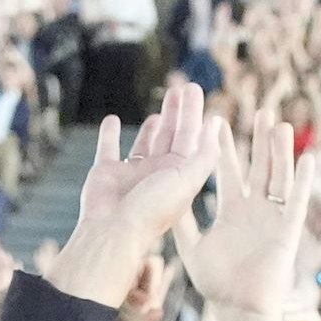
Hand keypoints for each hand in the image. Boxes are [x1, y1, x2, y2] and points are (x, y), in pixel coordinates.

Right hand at [44, 81, 215, 307]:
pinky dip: (109, 135)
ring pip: (145, 143)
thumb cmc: (152, 210)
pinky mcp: (106, 173)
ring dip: (153, 127)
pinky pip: (108, 148)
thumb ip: (203, 155)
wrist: (113, 232)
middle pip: (171, 136)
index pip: (190, 137)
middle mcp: (157, 173)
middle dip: (177, 113)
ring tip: (159, 110)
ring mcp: (131, 173)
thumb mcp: (187, 180)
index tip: (196, 90)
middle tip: (182, 88)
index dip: (193, 114)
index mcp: (178, 174)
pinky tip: (113, 120)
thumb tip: (214, 124)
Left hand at [180, 116, 306, 320]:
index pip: (228, 171)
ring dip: (279, 152)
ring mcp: (273, 218)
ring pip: (278, 177)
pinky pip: (298, 202)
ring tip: (279, 125)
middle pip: (258, 167)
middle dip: (258, 140)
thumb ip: (182, 220)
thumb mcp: (191, 246)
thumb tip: (165, 196)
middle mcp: (254, 210)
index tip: (218, 121)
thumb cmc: (216, 283)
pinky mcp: (289, 231)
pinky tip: (308, 158)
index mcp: (231, 210)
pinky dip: (303, 181)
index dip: (224, 147)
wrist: (238, 310)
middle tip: (261, 111)